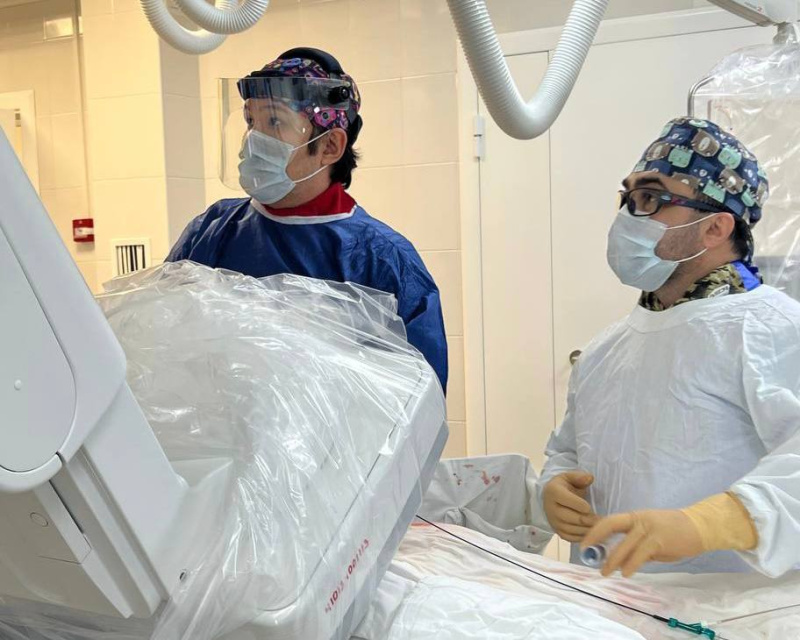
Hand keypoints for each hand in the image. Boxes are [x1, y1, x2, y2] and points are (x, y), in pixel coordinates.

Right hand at [542, 471, 598, 541]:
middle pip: (574, 518)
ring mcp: (554, 522)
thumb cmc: (563, 486)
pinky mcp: (558, 532)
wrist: (550, 498)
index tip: (592, 507)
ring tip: (601, 527)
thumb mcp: (569, 476)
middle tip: (604, 521)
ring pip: (574, 530)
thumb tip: (590, 478)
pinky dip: (583, 537)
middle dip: (590, 520)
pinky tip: (592, 533)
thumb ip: (580, 477)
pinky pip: (571, 538)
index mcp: (553, 492)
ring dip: (589, 530)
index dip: (582, 505)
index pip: (569, 501)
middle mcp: (551, 509)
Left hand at [582, 509, 703, 577]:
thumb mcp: (651, 536)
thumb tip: (621, 561)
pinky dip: (631, 564)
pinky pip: (641, 553)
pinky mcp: (660, 540)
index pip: (609, 521)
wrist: (699, 526)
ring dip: (612, 559)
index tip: (585, 542)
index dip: (595, 531)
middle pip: (611, 525)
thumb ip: (636, 545)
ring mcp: (649, 529)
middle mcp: (639, 520)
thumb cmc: (675, 532)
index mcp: (635, 517)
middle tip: (586, 553)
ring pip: (625, 544)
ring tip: (605, 571)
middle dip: (595, 538)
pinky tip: (625, 572)